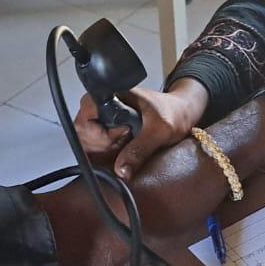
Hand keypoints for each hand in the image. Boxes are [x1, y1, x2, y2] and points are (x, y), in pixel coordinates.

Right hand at [74, 79, 207, 180]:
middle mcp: (103, 105)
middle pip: (81, 131)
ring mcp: (102, 119)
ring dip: (103, 151)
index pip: (85, 115)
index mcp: (112, 94)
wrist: (183, 114)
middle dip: (101, 145)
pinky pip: (94, 148)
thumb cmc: (173, 113)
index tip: (121, 136)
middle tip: (125, 142)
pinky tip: (121, 150)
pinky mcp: (106, 130)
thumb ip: (140, 149)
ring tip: (125, 144)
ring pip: (85, 141)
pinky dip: (105, 155)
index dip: (98, 132)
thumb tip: (121, 171)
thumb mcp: (159, 132)